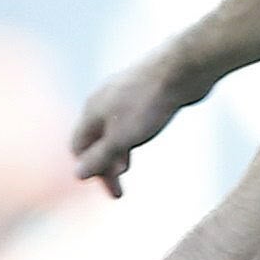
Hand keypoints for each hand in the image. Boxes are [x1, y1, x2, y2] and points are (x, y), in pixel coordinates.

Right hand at [72, 53, 186, 199]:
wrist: (182, 68)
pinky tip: (143, 138)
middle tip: (119, 191)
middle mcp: (102, 101)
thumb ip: (99, 158)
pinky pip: (128, 119)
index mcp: (91, 111)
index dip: (91, 170)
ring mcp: (122, 95)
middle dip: (105, 166)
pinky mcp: (142, 92)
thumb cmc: (148, 104)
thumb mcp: (121, 139)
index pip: (78, 147)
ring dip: (117, 152)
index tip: (112, 189)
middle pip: (94, 140)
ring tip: (127, 167)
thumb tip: (78, 175)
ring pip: (112, 129)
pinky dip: (130, 136)